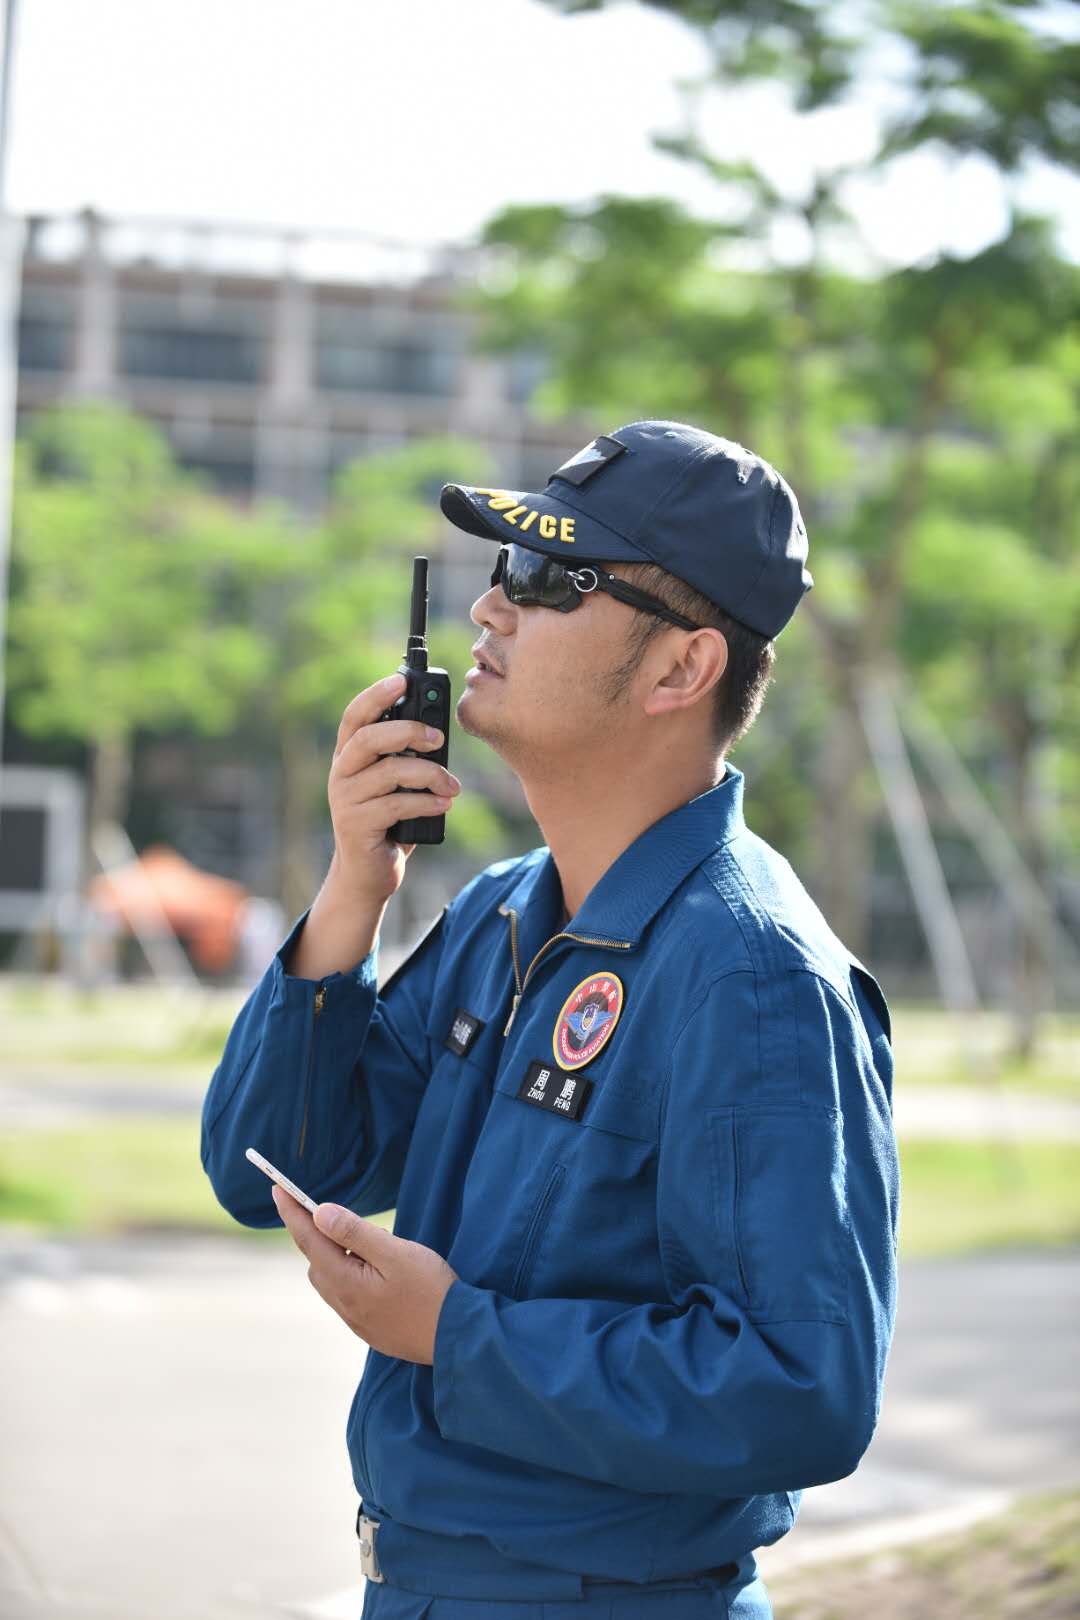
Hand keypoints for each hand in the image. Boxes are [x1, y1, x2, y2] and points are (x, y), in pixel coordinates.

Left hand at [271, 1184, 458, 1364]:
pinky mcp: (369, 1327)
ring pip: (330, 1278)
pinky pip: (346, 1293)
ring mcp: (356, 1319)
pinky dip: (347, 1272)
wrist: (457, 1338)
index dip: (292, 1212)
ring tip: (359, 1237)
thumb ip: (355, 1233)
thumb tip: (319, 1213)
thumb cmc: (431, 1291)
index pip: (308, 1240)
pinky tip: (371, 1267)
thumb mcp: (396, 1253)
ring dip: (332, 1254)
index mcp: (345, 1283)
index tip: (277, 1188)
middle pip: (316, 1260)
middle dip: (313, 1232)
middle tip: (322, 1207)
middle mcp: (343, 1304)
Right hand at [329, 672, 460, 905]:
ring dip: (429, 774)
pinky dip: (426, 802)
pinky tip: (444, 804)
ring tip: (452, 786)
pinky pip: (396, 805)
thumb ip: (407, 758)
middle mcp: (342, 773)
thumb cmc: (389, 822)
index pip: (355, 716)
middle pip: (369, 737)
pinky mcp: (356, 826)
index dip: (376, 695)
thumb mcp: (397, 785)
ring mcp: (345, 800)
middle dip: (407, 731)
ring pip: (389, 772)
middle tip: (438, 738)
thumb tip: (437, 732)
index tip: (401, 680)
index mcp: (350, 756)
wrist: (368, 875)